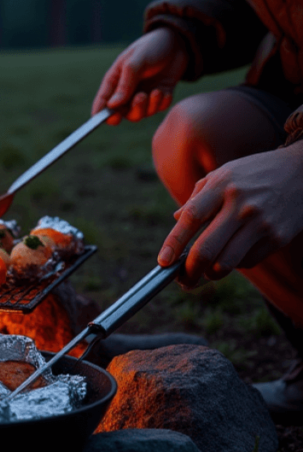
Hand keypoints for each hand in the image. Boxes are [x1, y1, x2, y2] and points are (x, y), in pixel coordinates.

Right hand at [92, 28, 188, 124]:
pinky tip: (166, 91)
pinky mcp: (159, 95)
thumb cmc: (152, 46)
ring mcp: (143, 93)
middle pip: (122, 113)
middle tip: (141, 97)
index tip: (108, 120)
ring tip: (157, 92)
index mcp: (115, 80)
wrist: (178, 40)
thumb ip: (124, 84)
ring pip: (140, 113)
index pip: (103, 101)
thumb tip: (112, 105)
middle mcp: (127, 90)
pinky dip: (162, 103)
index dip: (101, 114)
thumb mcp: (136, 62)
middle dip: (132, 110)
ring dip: (148, 106)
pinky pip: (157, 109)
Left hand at [157, 143, 302, 286]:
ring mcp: (261, 223)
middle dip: (189, 271)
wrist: (302, 171)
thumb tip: (176, 220)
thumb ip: (198, 197)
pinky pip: (247, 262)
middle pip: (206, 249)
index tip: (162, 262)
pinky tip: (231, 257)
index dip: (173, 243)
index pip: (191, 218)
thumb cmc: (254, 173)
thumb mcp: (223, 174)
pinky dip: (234, 265)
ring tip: (204, 272)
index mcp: (221, 186)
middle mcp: (240, 205)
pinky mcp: (277, 237)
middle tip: (181, 280)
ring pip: (227, 263)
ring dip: (210, 274)